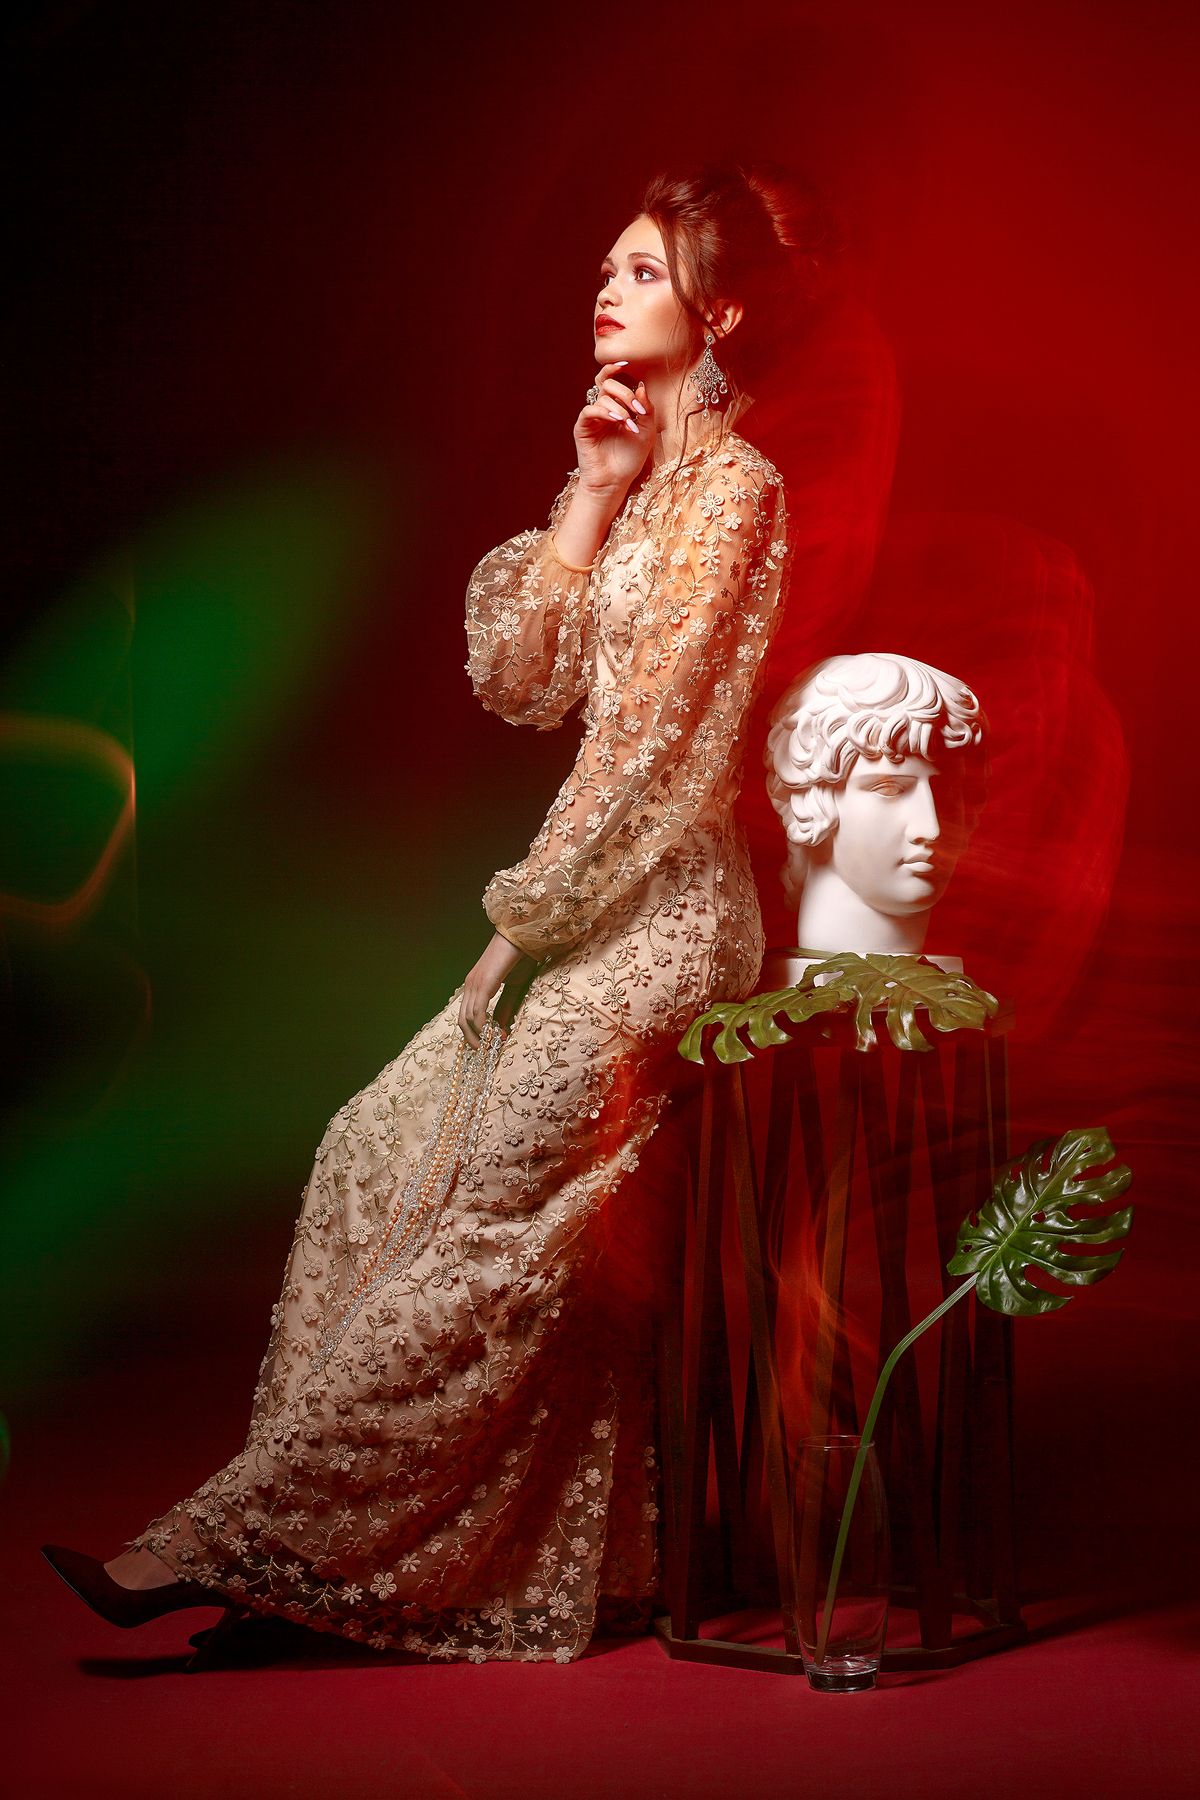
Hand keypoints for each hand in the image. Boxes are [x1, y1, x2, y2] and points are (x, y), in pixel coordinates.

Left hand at [458, 931, 536, 1047]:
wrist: (522, 935)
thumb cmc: (519, 958)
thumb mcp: (514, 988)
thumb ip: (505, 1007)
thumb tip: (502, 1029)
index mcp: (475, 985)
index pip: (467, 1016)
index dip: (475, 1033)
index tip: (488, 1046)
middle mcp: (470, 984)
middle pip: (462, 1020)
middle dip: (472, 1039)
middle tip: (485, 1052)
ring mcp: (475, 983)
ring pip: (468, 1018)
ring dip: (479, 1035)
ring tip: (492, 1045)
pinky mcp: (484, 983)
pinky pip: (478, 1010)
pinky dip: (484, 1026)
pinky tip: (494, 1034)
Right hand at [574, 360, 654, 494]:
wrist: (616, 481)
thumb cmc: (630, 458)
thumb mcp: (646, 431)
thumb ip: (646, 408)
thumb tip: (640, 385)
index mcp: (616, 407)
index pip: (611, 381)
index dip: (614, 369)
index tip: (626, 364)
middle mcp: (602, 410)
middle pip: (607, 384)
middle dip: (624, 391)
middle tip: (636, 409)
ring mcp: (592, 419)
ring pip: (601, 397)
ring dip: (618, 406)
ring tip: (628, 423)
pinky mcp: (583, 429)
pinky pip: (589, 410)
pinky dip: (604, 411)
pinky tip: (616, 420)